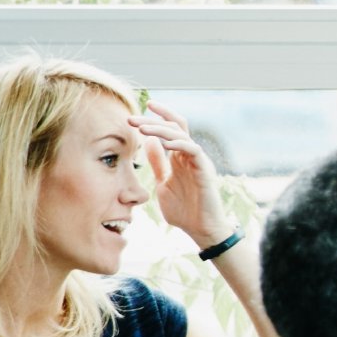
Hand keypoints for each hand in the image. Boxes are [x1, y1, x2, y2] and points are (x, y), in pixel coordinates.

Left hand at [129, 102, 234, 249]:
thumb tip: (148, 141)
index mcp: (180, 157)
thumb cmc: (184, 210)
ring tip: (141, 128)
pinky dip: (178, 143)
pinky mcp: (205, 170)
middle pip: (174, 127)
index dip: (159, 116)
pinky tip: (163, 142)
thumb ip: (157, 162)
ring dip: (160, 129)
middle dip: (152, 120)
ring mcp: (198, 161)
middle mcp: (190, 155)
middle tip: (131, 119)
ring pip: (182, 135)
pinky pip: (193, 150)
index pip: (171, 129)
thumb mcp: (163, 182)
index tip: (142, 107)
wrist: (201, 230)